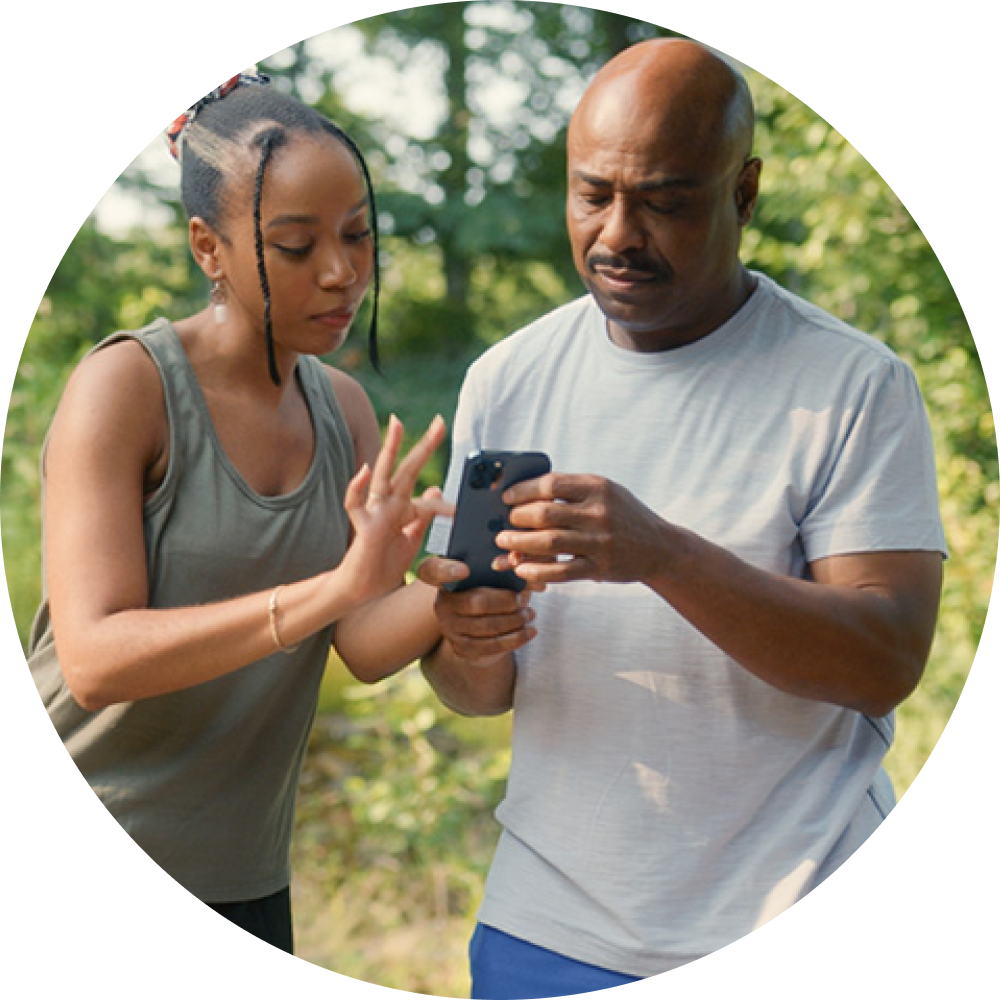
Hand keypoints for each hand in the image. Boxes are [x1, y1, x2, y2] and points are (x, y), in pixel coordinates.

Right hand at [340, 414, 452, 602]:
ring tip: (397, 424)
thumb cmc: (384, 564)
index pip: (425, 488)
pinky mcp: (364, 526)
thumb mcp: (412, 537)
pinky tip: (363, 471)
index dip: (442, 488)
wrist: (364, 590)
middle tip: (440, 422)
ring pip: (383, 475)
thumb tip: (436, 489)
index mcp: (402, 508)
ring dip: (390, 449)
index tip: (453, 461)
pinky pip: (356, 504)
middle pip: (407, 469)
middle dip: (424, 446)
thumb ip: (422, 515)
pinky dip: (357, 487)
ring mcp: (375, 512)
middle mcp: (388, 504)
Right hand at [418, 556, 538, 666]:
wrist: (477, 626)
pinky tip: (529, 632)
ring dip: (515, 621)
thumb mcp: (489, 576)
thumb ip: (503, 568)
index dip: (447, 570)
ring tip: (530, 614)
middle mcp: (441, 604)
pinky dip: (516, 639)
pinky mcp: (461, 648)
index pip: (433, 570)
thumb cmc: (487, 591)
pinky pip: (492, 646)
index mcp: (443, 578)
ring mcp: (449, 628)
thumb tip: (522, 564)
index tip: (465, 569)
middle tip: (525, 598)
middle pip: (476, 602)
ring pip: (488, 626)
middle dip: (507, 601)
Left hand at [496, 473, 666, 585]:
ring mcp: (600, 542)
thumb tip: (526, 495)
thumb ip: (572, 491)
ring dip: (520, 542)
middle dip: (517, 517)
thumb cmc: (624, 516)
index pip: (551, 484)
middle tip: (505, 522)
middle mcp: (599, 513)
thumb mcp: (606, 493)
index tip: (507, 497)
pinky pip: (561, 571)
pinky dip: (537, 570)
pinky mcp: (600, 568)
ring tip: (504, 542)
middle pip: (545, 513)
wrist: (661, 548)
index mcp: (598, 488)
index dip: (523, 490)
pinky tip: (521, 568)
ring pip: (549, 542)